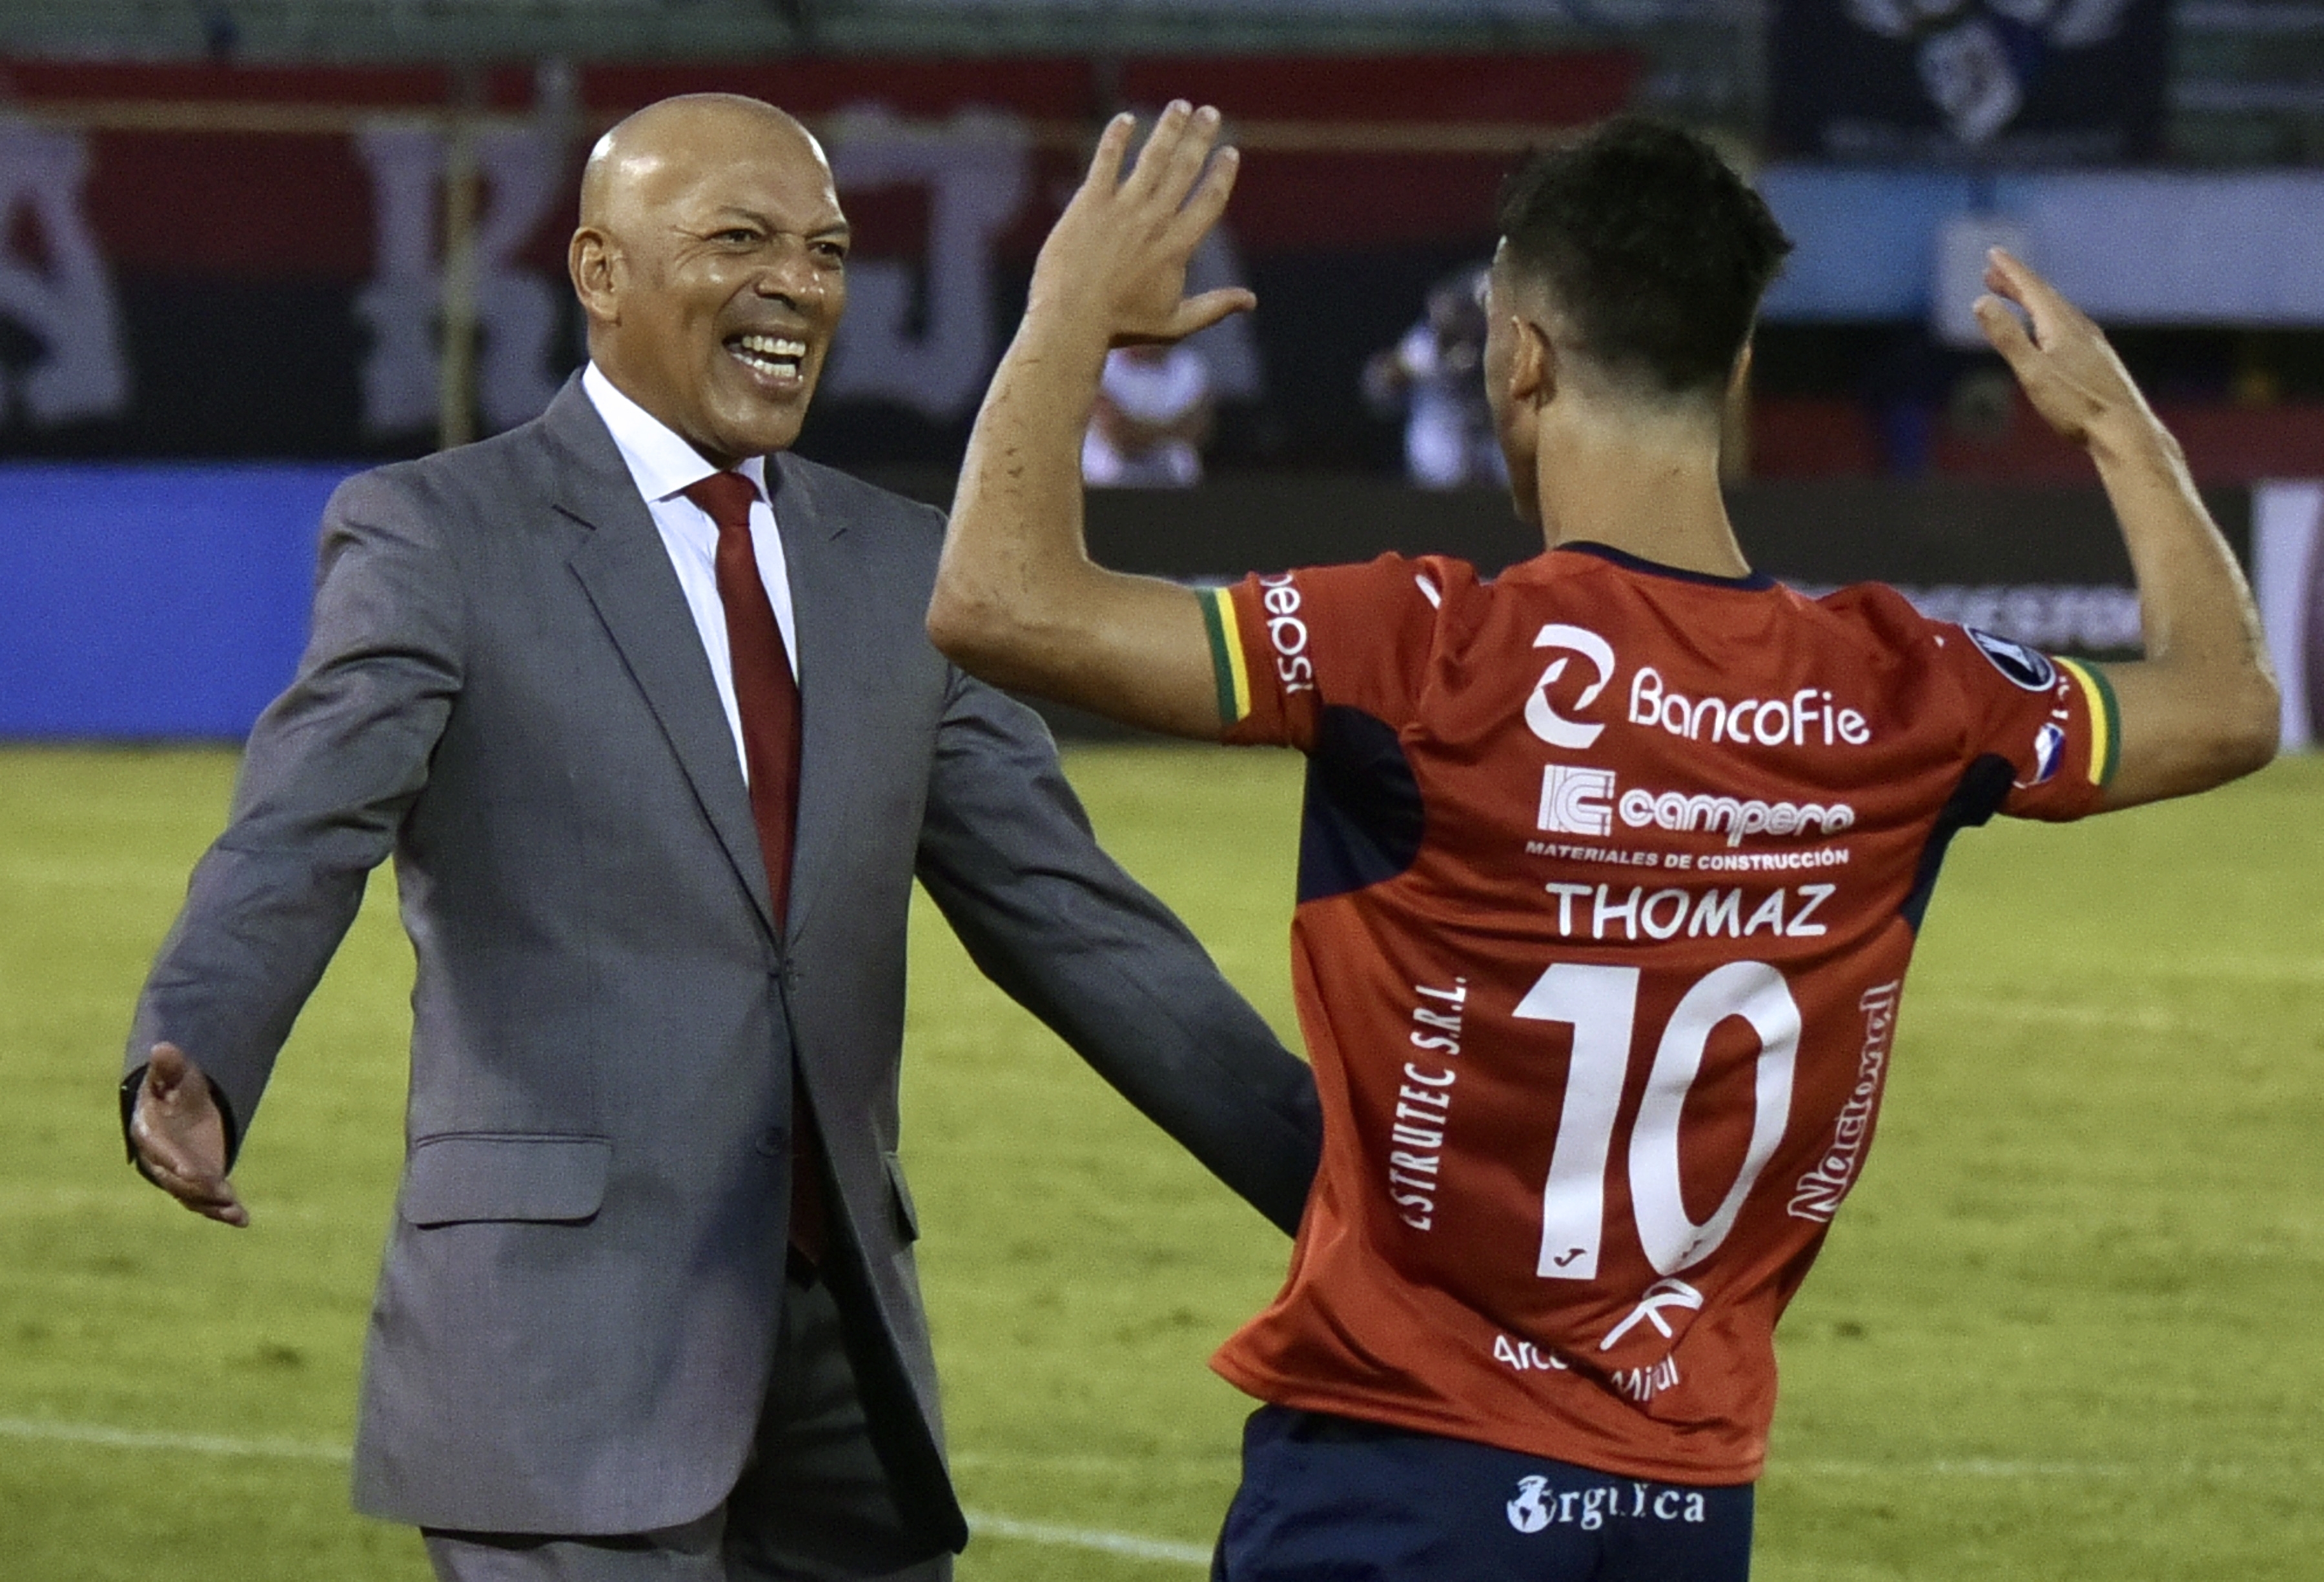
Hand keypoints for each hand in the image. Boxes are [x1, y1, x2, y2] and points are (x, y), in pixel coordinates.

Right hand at [130, 1043, 247, 1226]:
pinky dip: (224, 1212)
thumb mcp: (176, 1074)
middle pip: (174, 1178)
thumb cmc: (175, 1087)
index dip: (174, 1162)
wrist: (181, 1106)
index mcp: (148, 1131)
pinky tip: (244, 1219)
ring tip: (234, 1208)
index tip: (193, 1172)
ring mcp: (177, 1175)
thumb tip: (163, 1049)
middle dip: (196, 1187)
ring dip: (211, 1203)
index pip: (158, 1150)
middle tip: (221, 1192)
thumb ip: (169, 1066)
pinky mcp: (197, 1184)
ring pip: (190, 1195)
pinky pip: (207, 1201)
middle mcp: (159, 1159)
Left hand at [1028, 101, 1256, 347]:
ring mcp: (1121, 208)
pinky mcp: (1089, 203)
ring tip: (1180, 106)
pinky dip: (1117, 138)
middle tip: (1210, 113)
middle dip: (1200, 138)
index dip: (1222, 174)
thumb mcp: (1176, 323)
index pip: (1209, 200)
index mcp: (1178, 247)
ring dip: (1168, 128)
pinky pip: (1106, 161)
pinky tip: (1126, 119)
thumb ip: (1215, 307)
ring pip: (1151, 158)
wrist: (1071, 321)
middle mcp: (1154, 220)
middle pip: (1184, 169)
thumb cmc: (1122, 327)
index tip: (1230, 152)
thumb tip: (1252, 300)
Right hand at [1973, 248, 2159, 451]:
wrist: (2124, 431)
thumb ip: (2007, 337)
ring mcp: (2092, 343)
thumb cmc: (2076, 406)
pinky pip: (2068, 327)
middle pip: (2045, 297)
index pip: (2033, 289)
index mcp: (2062, 326)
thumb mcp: (2033, 372)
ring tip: (2015, 298)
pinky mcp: (2097, 360)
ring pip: (2058, 311)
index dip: (2012, 271)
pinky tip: (2049, 332)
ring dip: (2033, 301)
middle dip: (2018, 283)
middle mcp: (2080, 328)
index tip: (1994, 254)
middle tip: (1994, 272)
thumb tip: (1981, 302)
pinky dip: (2048, 319)